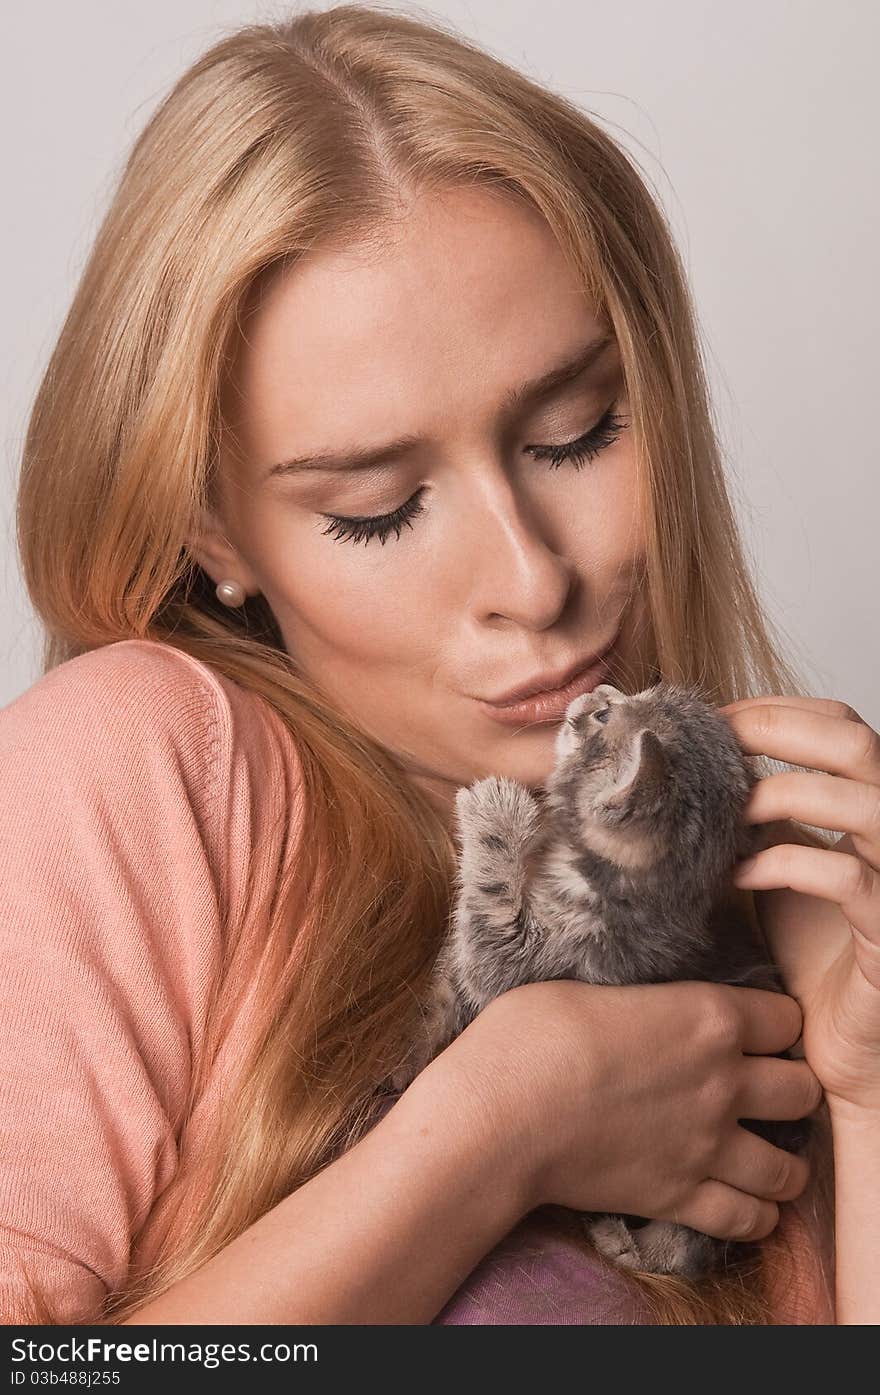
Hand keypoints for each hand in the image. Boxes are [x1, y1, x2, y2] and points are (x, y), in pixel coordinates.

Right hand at [429, 978, 819, 1242]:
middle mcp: (723, 1082)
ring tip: (761, 1152)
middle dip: (790, 1089)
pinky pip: (749, 1220)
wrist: (500, 1115)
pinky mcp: (680, 1198)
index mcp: (707, 1017)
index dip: (774, 1023)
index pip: (786, 1018)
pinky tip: (742, 1200)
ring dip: (782, 1159)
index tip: (756, 1030)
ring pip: (790, 1167)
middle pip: (803, 1092)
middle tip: (762, 1091)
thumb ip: (644, 1002)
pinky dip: (755, 1214)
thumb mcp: (591, 990)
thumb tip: (644, 1008)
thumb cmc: (530, 1037)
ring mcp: (707, 1146)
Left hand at [719, 694, 879, 1114]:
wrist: (837, 1041)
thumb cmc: (813, 951)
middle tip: (711, 746)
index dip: (776, 710)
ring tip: (724, 812)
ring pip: (860, 801)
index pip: (841, 722)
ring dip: (777, 794)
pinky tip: (735, 874)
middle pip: (856, 741)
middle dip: (774, 729)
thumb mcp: (780, 862)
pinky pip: (845, 879)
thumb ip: (761, 813)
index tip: (711, 721)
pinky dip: (780, 864)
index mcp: (871, 804)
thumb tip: (701, 762)